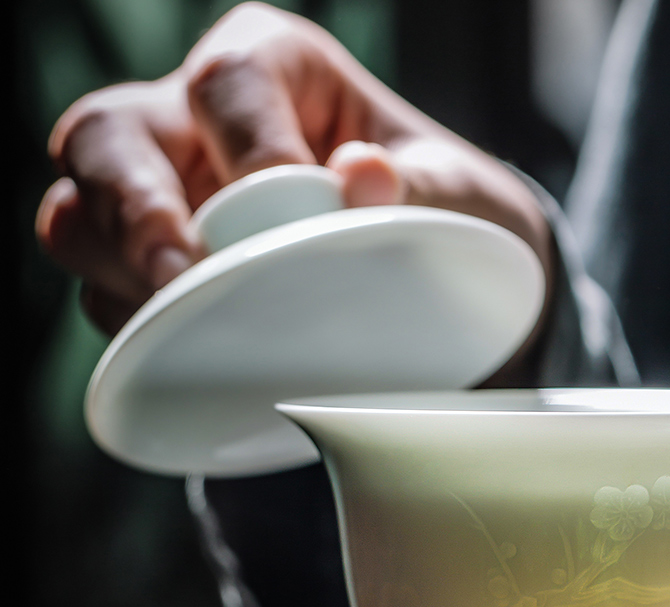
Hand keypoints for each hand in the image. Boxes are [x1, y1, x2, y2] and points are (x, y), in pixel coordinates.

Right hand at [36, 1, 550, 357]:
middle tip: (178, 274)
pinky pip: (107, 289)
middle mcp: (198, 121)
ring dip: (116, 270)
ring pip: (83, 213)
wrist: (443, 281)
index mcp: (275, 69)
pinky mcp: (156, 266)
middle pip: (108, 136)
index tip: (298, 212)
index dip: (250, 149)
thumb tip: (362, 177)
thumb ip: (424, 185)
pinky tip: (181, 345)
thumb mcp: (458, 194)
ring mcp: (166, 195)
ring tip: (175, 317)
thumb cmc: (446, 214)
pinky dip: (133, 319)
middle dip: (134, 209)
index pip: (227, 85)